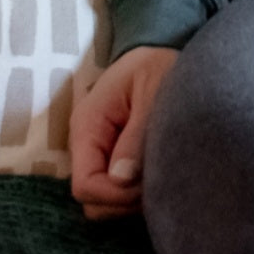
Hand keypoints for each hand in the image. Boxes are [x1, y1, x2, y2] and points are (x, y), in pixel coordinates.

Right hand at [70, 45, 179, 219]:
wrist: (161, 51)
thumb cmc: (158, 65)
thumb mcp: (153, 89)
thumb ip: (138, 133)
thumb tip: (123, 178)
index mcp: (89, 126)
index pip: (86, 185)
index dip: (115, 195)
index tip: (149, 184)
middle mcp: (90, 146)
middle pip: (95, 202)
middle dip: (126, 201)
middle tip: (164, 180)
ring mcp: (104, 154)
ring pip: (110, 201)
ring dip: (136, 198)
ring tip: (168, 173)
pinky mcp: (120, 158)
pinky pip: (123, 190)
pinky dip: (142, 190)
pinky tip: (166, 172)